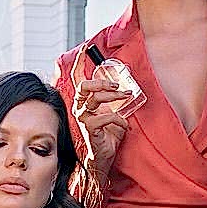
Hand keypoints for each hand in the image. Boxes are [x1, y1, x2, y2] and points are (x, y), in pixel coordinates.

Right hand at [72, 69, 129, 184]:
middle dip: (101, 82)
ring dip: (113, 95)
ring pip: (94, 99)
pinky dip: (117, 118)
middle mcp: (81, 109)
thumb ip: (116, 101)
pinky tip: (123, 124)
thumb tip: (128, 89)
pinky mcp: (90, 129)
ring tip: (125, 97)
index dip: (79, 63)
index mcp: (85, 103)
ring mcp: (83, 119)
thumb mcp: (114, 113)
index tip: (85, 49)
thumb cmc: (107, 136)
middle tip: (116, 85)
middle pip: (83, 86)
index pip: (78, 80)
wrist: (103, 159)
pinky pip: (105, 117)